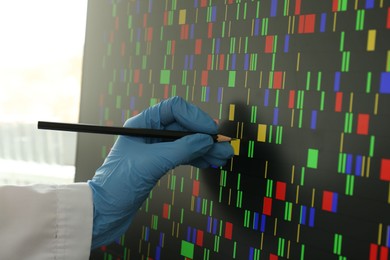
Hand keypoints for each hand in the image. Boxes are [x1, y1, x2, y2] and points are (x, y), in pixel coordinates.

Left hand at [88, 96, 233, 248]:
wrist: (105, 211)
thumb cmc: (117, 185)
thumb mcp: (152, 163)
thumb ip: (181, 149)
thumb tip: (205, 140)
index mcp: (142, 124)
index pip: (174, 109)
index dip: (194, 117)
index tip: (209, 130)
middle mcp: (149, 132)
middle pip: (184, 126)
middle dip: (204, 134)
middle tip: (223, 144)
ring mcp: (155, 148)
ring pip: (186, 141)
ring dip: (205, 147)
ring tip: (223, 155)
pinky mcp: (159, 163)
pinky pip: (183, 155)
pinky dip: (197, 157)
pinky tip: (209, 160)